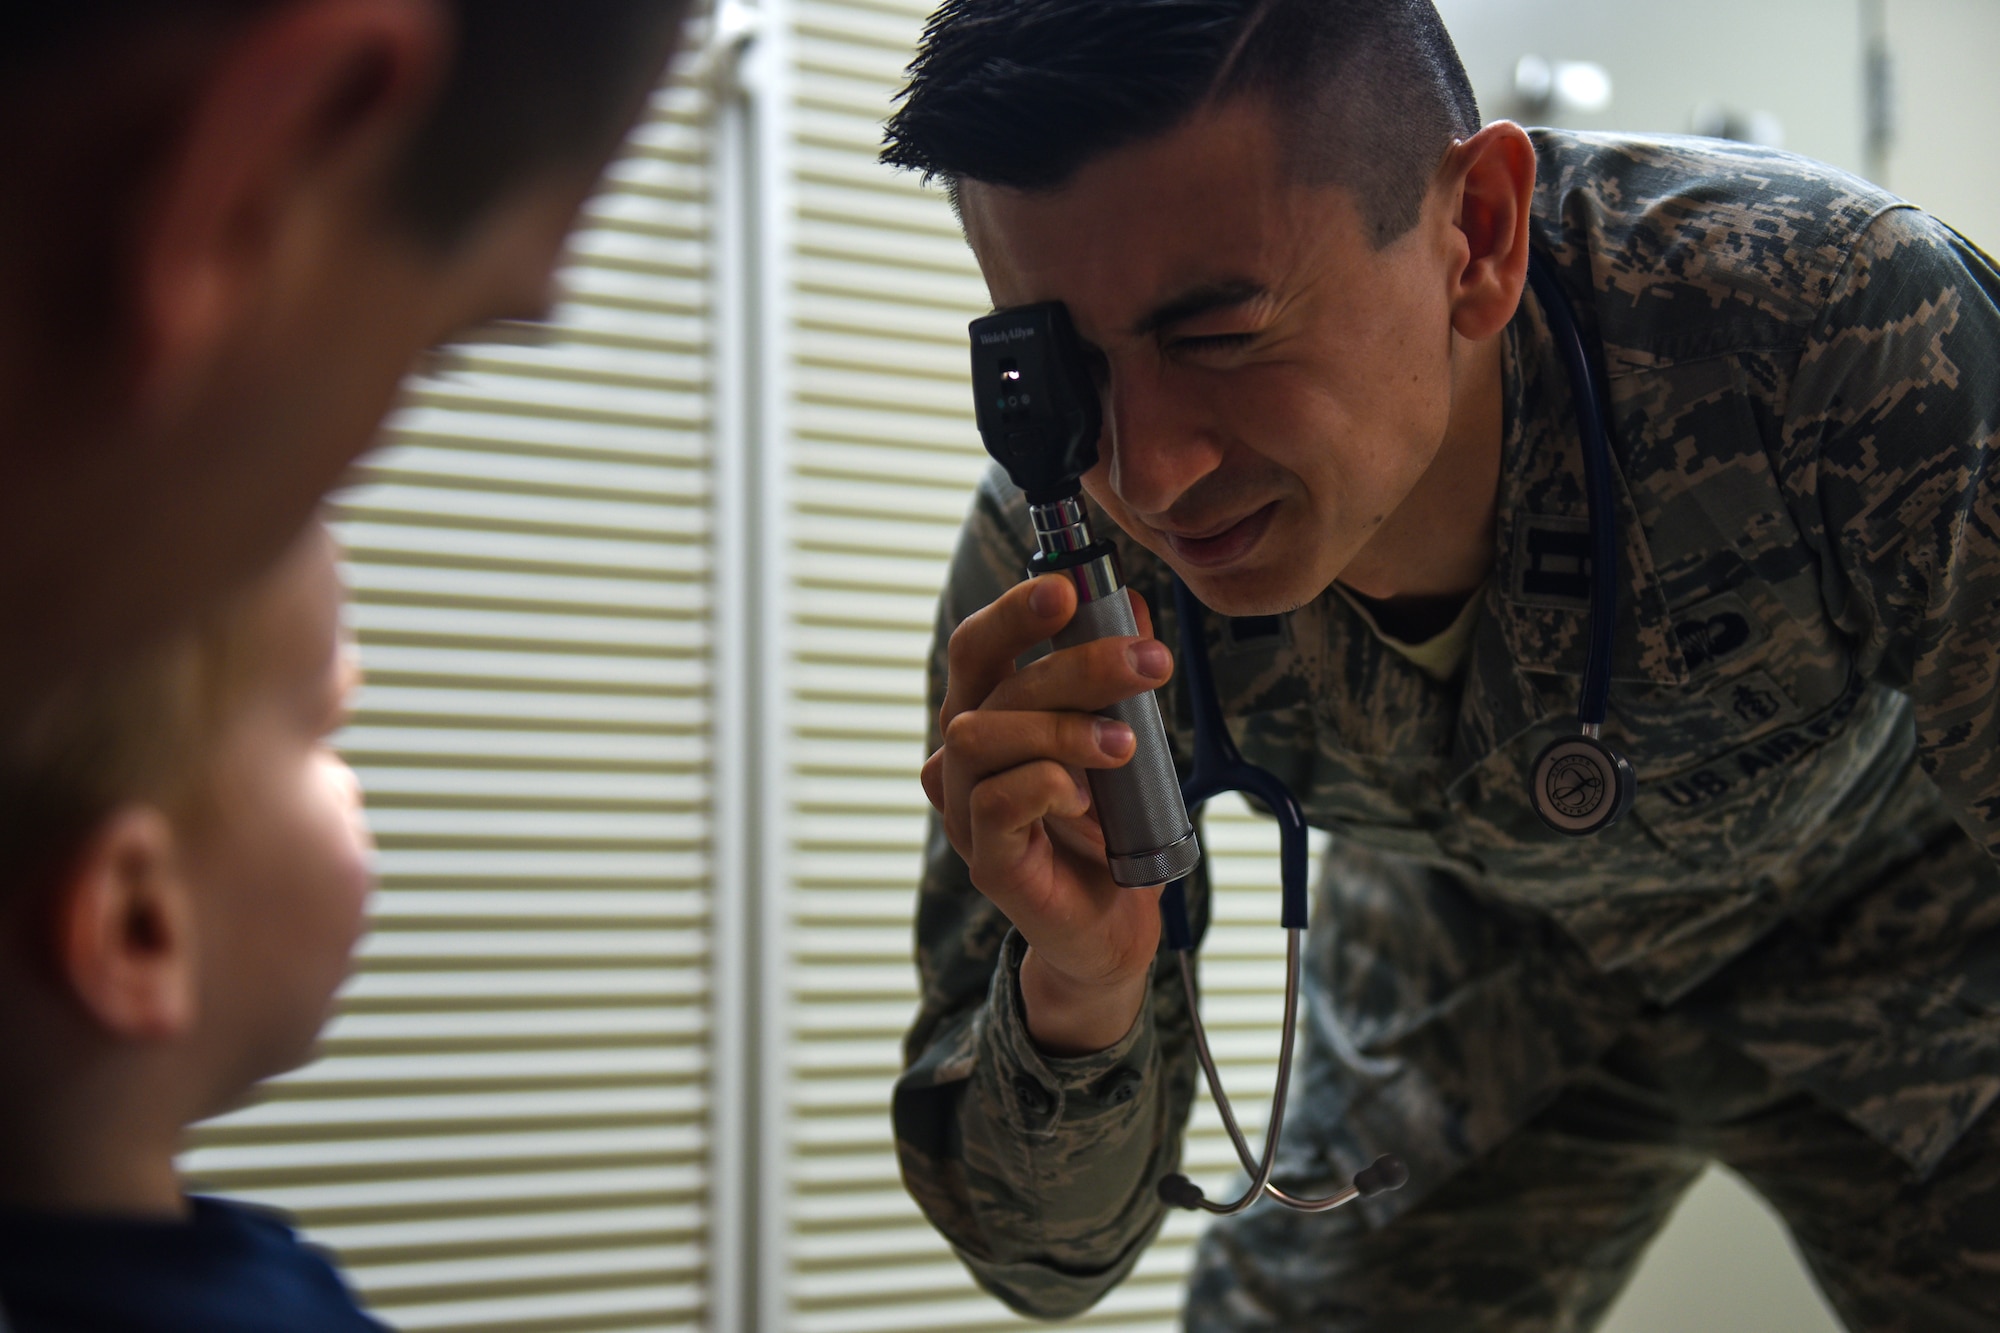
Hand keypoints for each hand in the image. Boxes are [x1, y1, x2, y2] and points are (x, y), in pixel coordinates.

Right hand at [920, 574, 1173, 1055]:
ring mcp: (967, 809)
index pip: (979, 647)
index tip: (1067, 588)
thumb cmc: (1108, 826)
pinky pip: (997, 802)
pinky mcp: (987, 859)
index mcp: (991, 715)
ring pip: (982, 737)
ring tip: (1123, 746)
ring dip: (1063, 729)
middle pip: (989, 683)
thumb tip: (1129, 604)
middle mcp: (965, 757)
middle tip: (1146, 662)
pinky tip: (1084, 798)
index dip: (1013, 611)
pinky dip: (1047, 786)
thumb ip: (1118, 678)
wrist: (1112, 922)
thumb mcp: (1123, 735)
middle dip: (1071, 662)